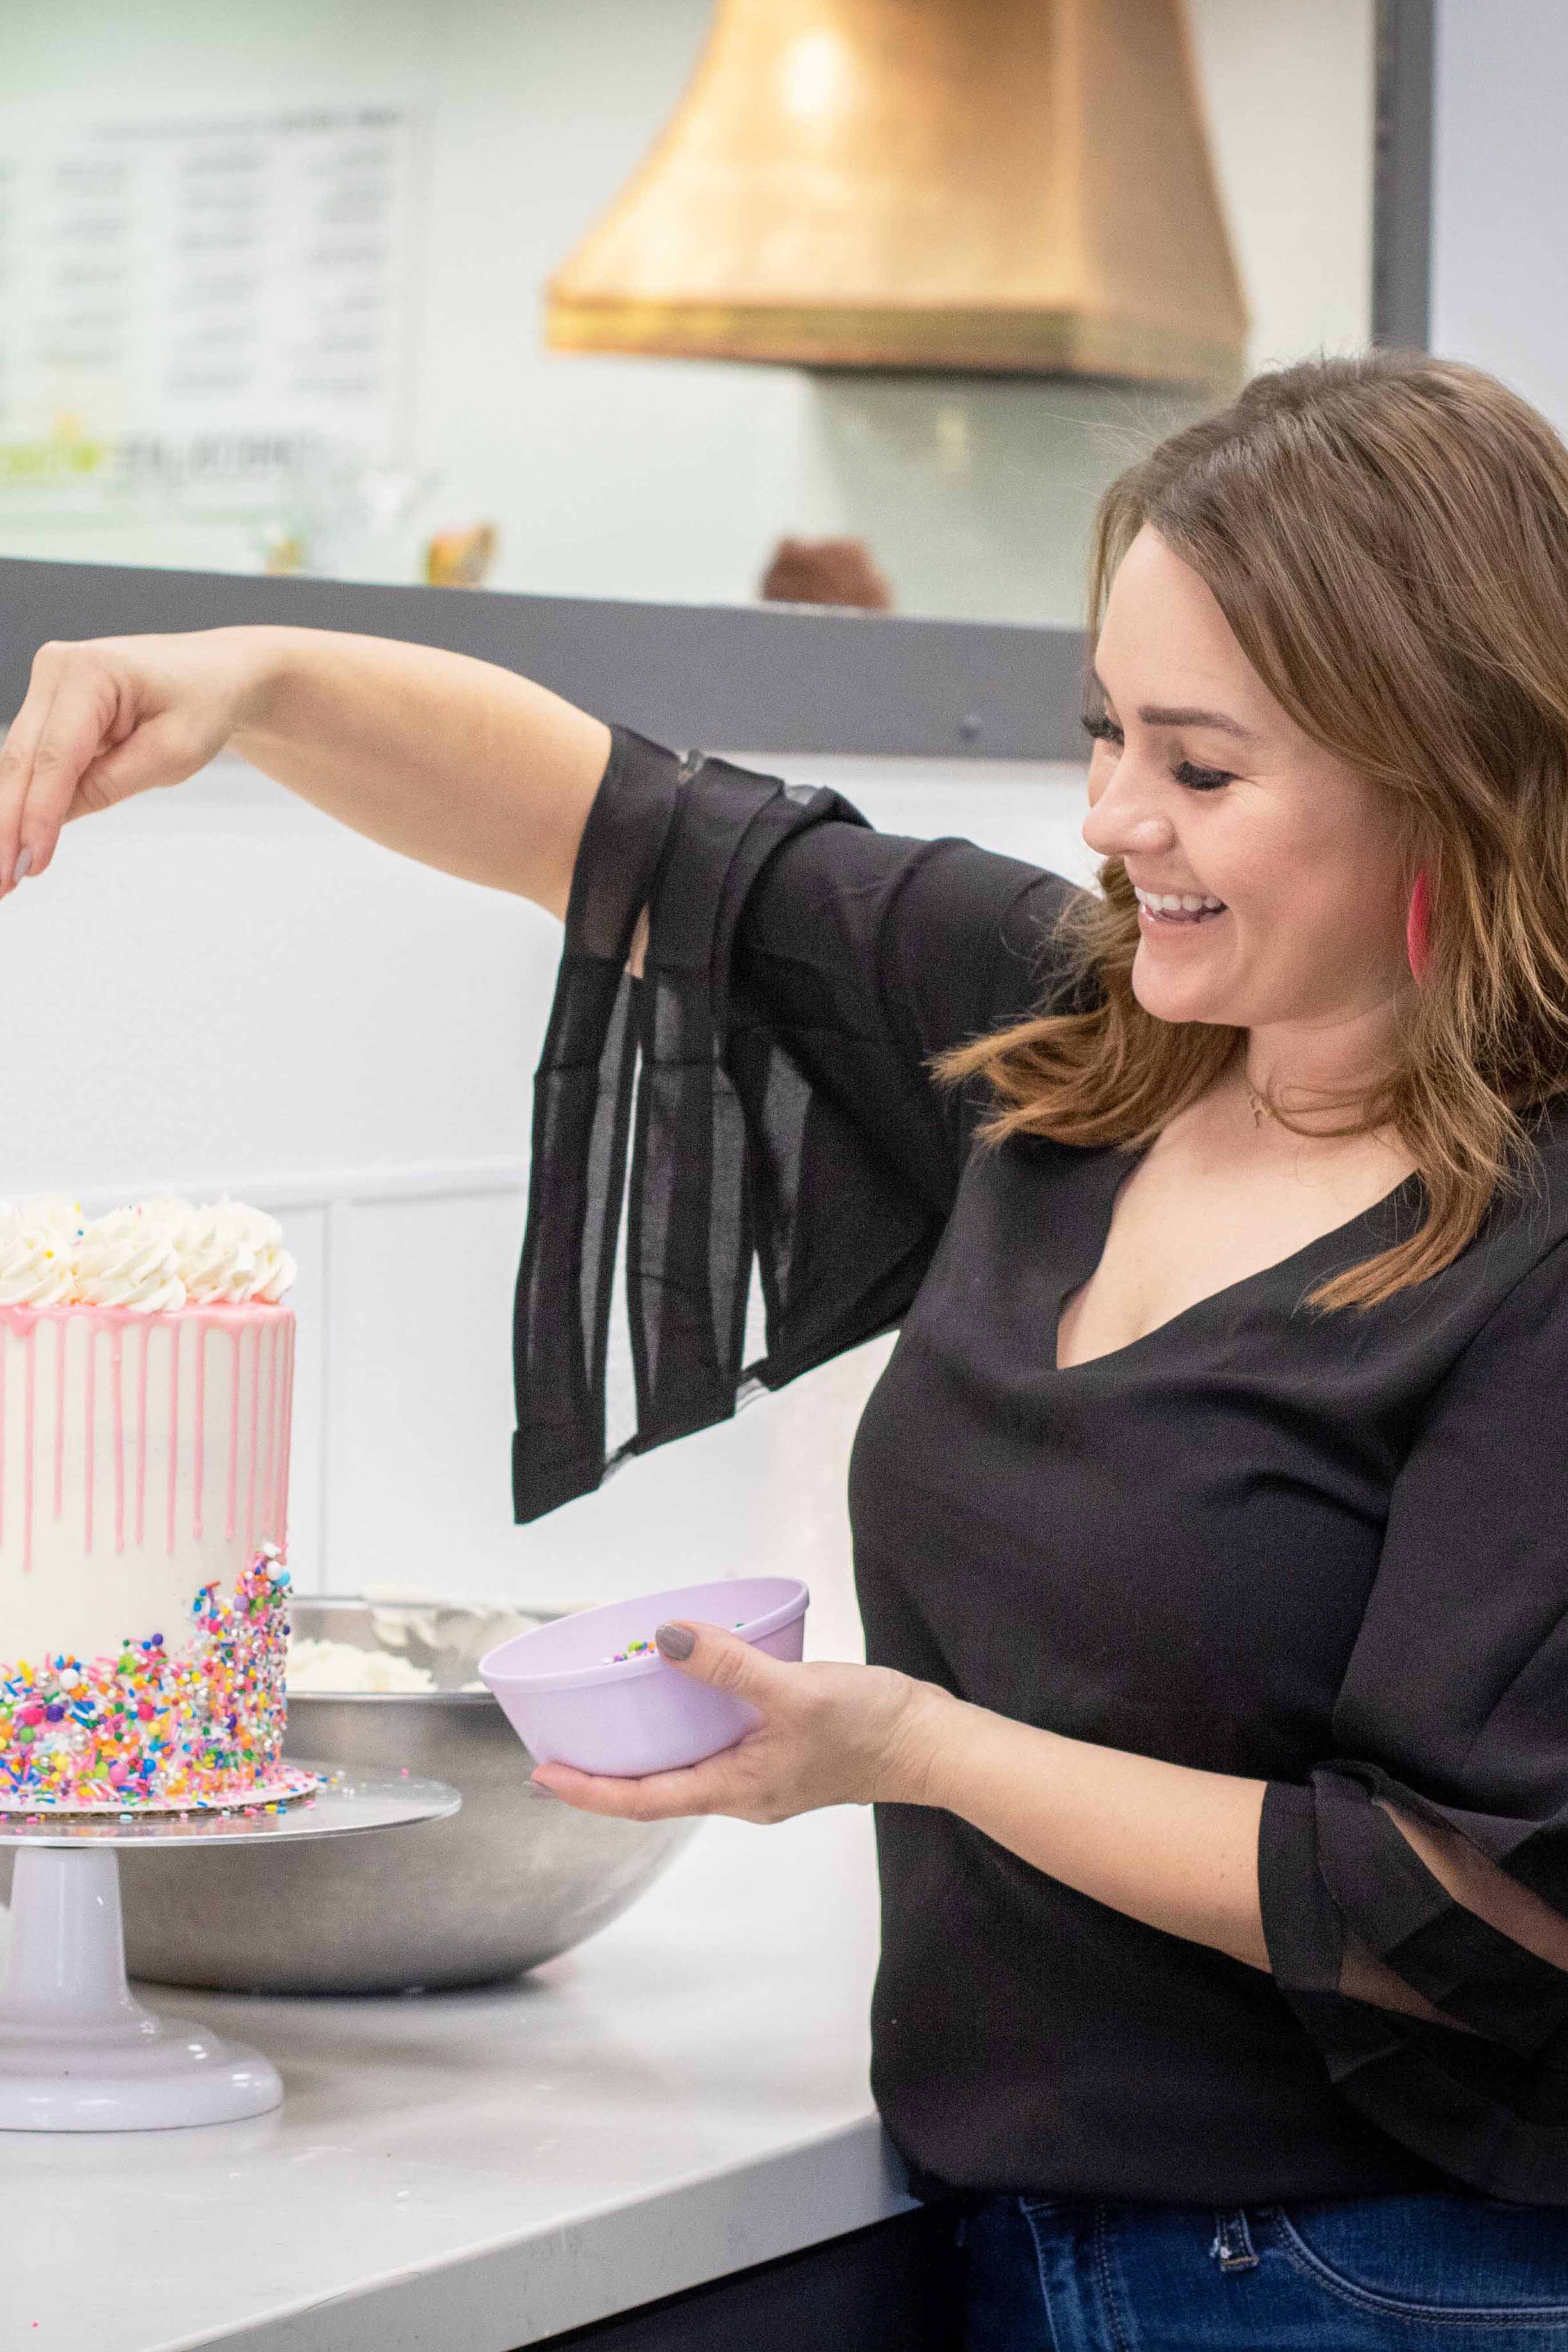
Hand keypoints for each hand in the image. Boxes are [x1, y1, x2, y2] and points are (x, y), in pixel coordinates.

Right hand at [0, 627, 276, 895]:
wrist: (216, 674)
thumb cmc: (203, 705)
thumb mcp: (172, 753)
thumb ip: (110, 784)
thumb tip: (52, 820)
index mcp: (90, 671)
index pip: (55, 757)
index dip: (39, 816)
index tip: (29, 865)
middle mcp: (57, 669)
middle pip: (23, 761)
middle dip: (9, 826)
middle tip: (1, 885)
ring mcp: (48, 686)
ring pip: (19, 764)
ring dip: (9, 820)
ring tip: (3, 876)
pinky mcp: (50, 707)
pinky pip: (34, 763)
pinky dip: (26, 803)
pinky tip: (16, 843)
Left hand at [530, 1620, 950, 1824]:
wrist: (934, 1745)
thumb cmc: (875, 1729)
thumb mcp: (796, 1691)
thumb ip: (730, 1664)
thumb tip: (668, 1638)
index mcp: (738, 1788)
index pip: (643, 1801)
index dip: (588, 1791)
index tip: (543, 1775)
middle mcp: (744, 1791)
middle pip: (656, 1790)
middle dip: (605, 1773)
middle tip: (560, 1747)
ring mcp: (765, 1776)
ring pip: (688, 1767)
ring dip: (646, 1750)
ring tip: (610, 1718)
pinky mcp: (784, 1756)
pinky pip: (719, 1747)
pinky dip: (690, 1727)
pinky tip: (691, 1692)